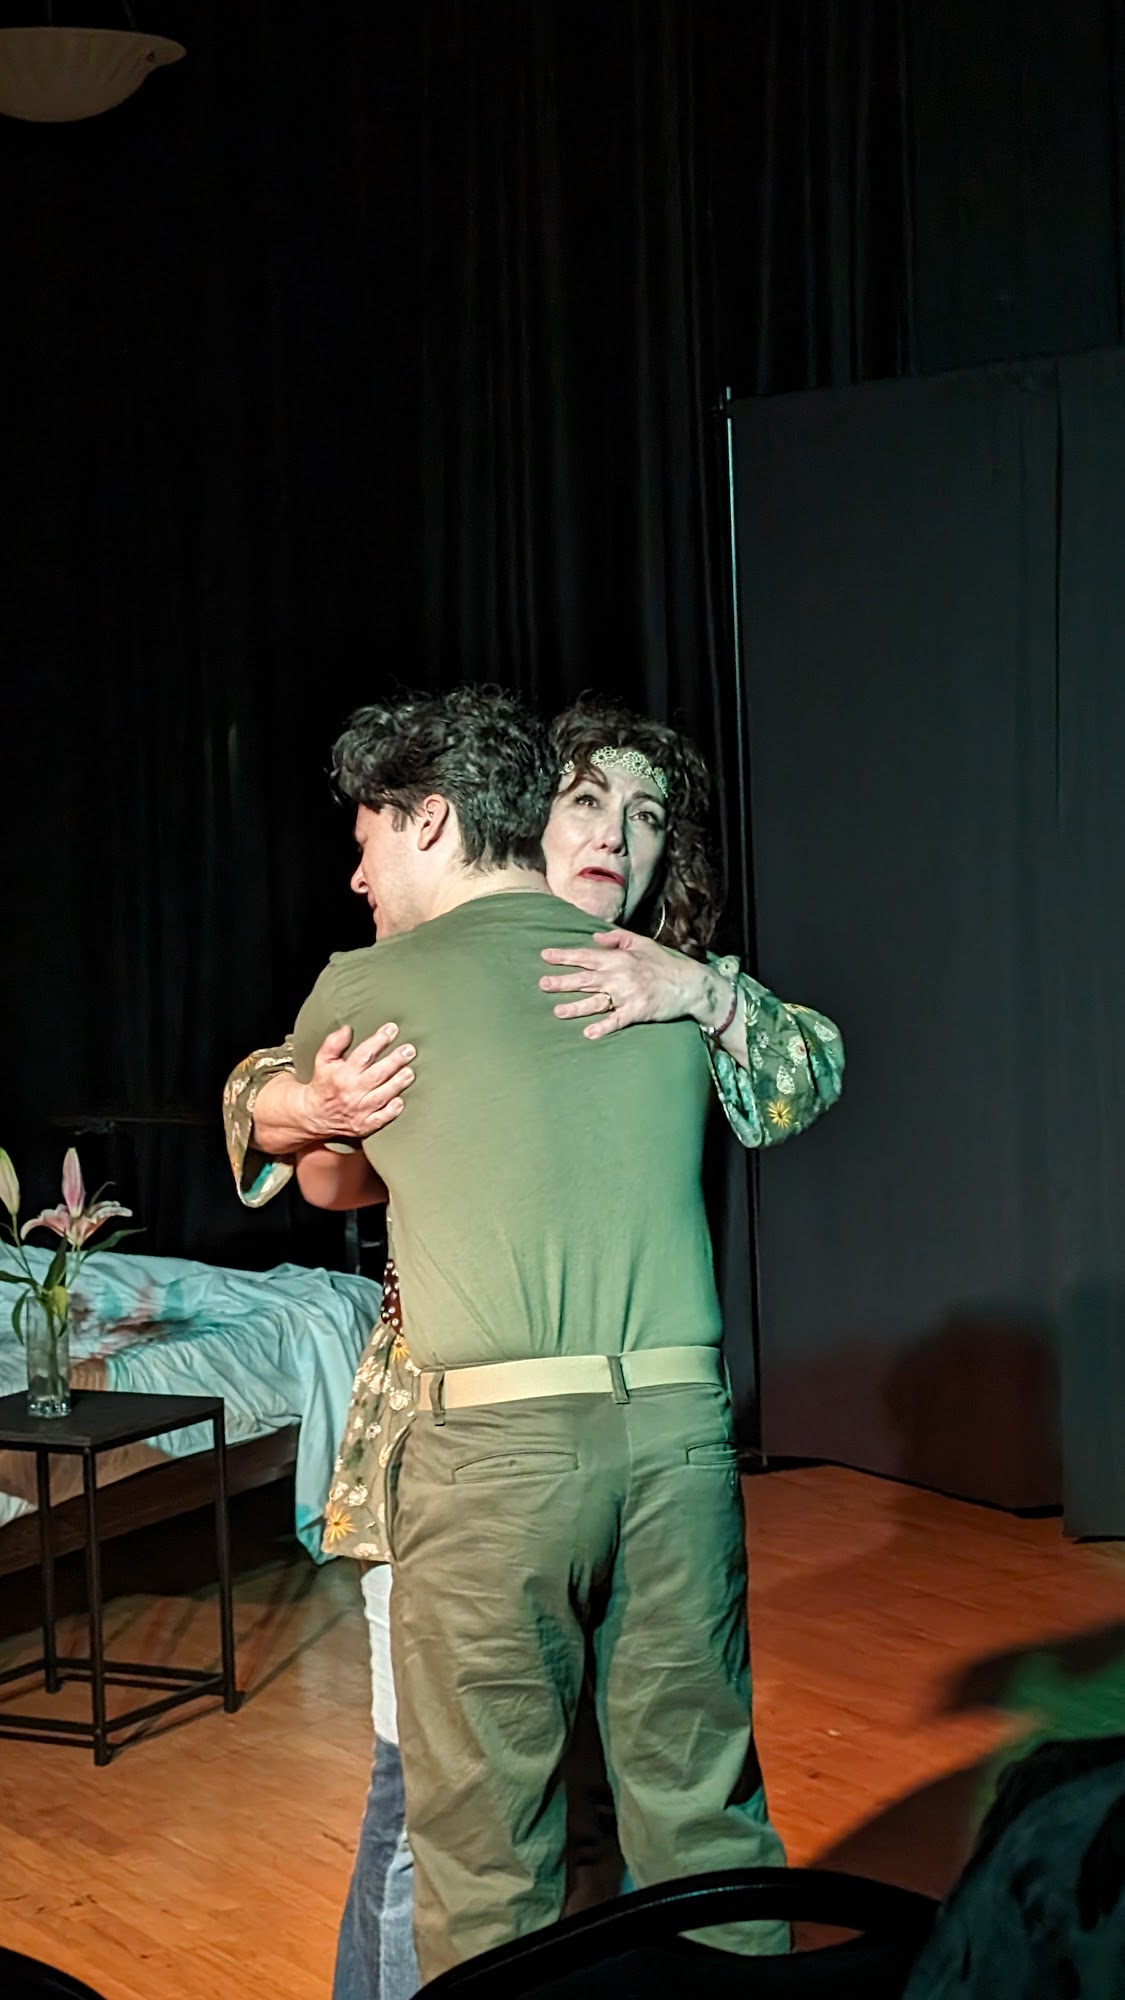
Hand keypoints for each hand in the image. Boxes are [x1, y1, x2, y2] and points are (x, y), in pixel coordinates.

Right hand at [303, 1023, 415, 1137]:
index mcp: (341, 1075)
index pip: (363, 1055)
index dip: (379, 1040)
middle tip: (409, 1050)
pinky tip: (400, 1101)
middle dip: (395, 1061)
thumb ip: (334, 1043)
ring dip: (397, 1084)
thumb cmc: (323, 1084)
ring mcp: (359, 1111)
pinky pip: (381, 1119)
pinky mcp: (364, 1126)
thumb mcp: (323, 1061)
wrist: (314, 1116)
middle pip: (377, 1075)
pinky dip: (391, 1111)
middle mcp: (351, 1093)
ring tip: (410, 1072)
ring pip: (382, 1096)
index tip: (392, 1029)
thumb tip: (347, 1029)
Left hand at [539, 930, 730, 1039]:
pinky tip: (588, 1034)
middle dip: (562, 981)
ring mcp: (628, 995)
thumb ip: (617, 938)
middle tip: (542, 984)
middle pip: (585, 979)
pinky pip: (617, 1020)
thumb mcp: (642, 943)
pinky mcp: (638, 1012)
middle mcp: (620, 976)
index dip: (565, 956)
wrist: (690, 984)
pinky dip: (603, 1027)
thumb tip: (595, 936)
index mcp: (619, 958)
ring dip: (576, 1007)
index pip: (586, 956)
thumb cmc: (665, 963)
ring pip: (597, 1001)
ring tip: (558, 1011)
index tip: (545, 956)